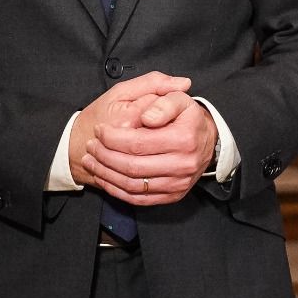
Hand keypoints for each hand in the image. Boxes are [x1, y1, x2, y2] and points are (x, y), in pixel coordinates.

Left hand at [81, 89, 217, 205]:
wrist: (207, 141)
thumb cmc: (187, 117)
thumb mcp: (178, 99)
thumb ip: (162, 101)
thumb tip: (147, 118)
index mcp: (184, 138)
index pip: (137, 142)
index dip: (112, 137)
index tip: (99, 130)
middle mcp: (183, 164)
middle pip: (132, 166)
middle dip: (104, 155)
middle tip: (91, 145)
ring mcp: (178, 183)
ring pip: (132, 185)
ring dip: (106, 173)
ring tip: (91, 160)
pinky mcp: (172, 196)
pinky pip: (138, 199)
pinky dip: (116, 189)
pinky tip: (103, 176)